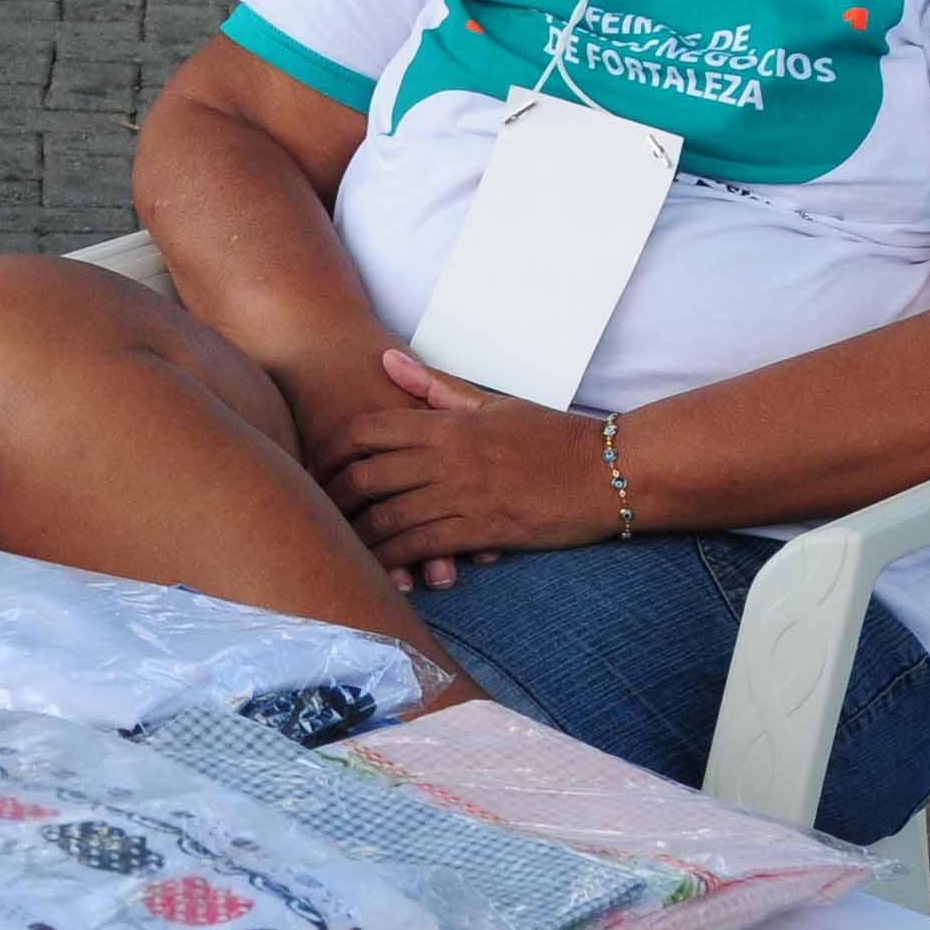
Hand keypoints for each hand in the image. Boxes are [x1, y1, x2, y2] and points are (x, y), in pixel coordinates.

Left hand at [327, 347, 616, 579]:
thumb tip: (386, 359)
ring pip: (386, 517)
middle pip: (365, 475)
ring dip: (357, 534)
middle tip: (319, 511)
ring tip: (338, 545)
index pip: (367, 429)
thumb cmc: (552, 436)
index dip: (333, 449)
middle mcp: (447, 458)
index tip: (320, 465)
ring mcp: (462, 496)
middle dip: (333, 496)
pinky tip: (378, 570)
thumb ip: (436, 387)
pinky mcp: (480, 532)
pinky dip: (394, 561)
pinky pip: (422, 548)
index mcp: (447, 423)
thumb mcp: (492, 403)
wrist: (610, 472)